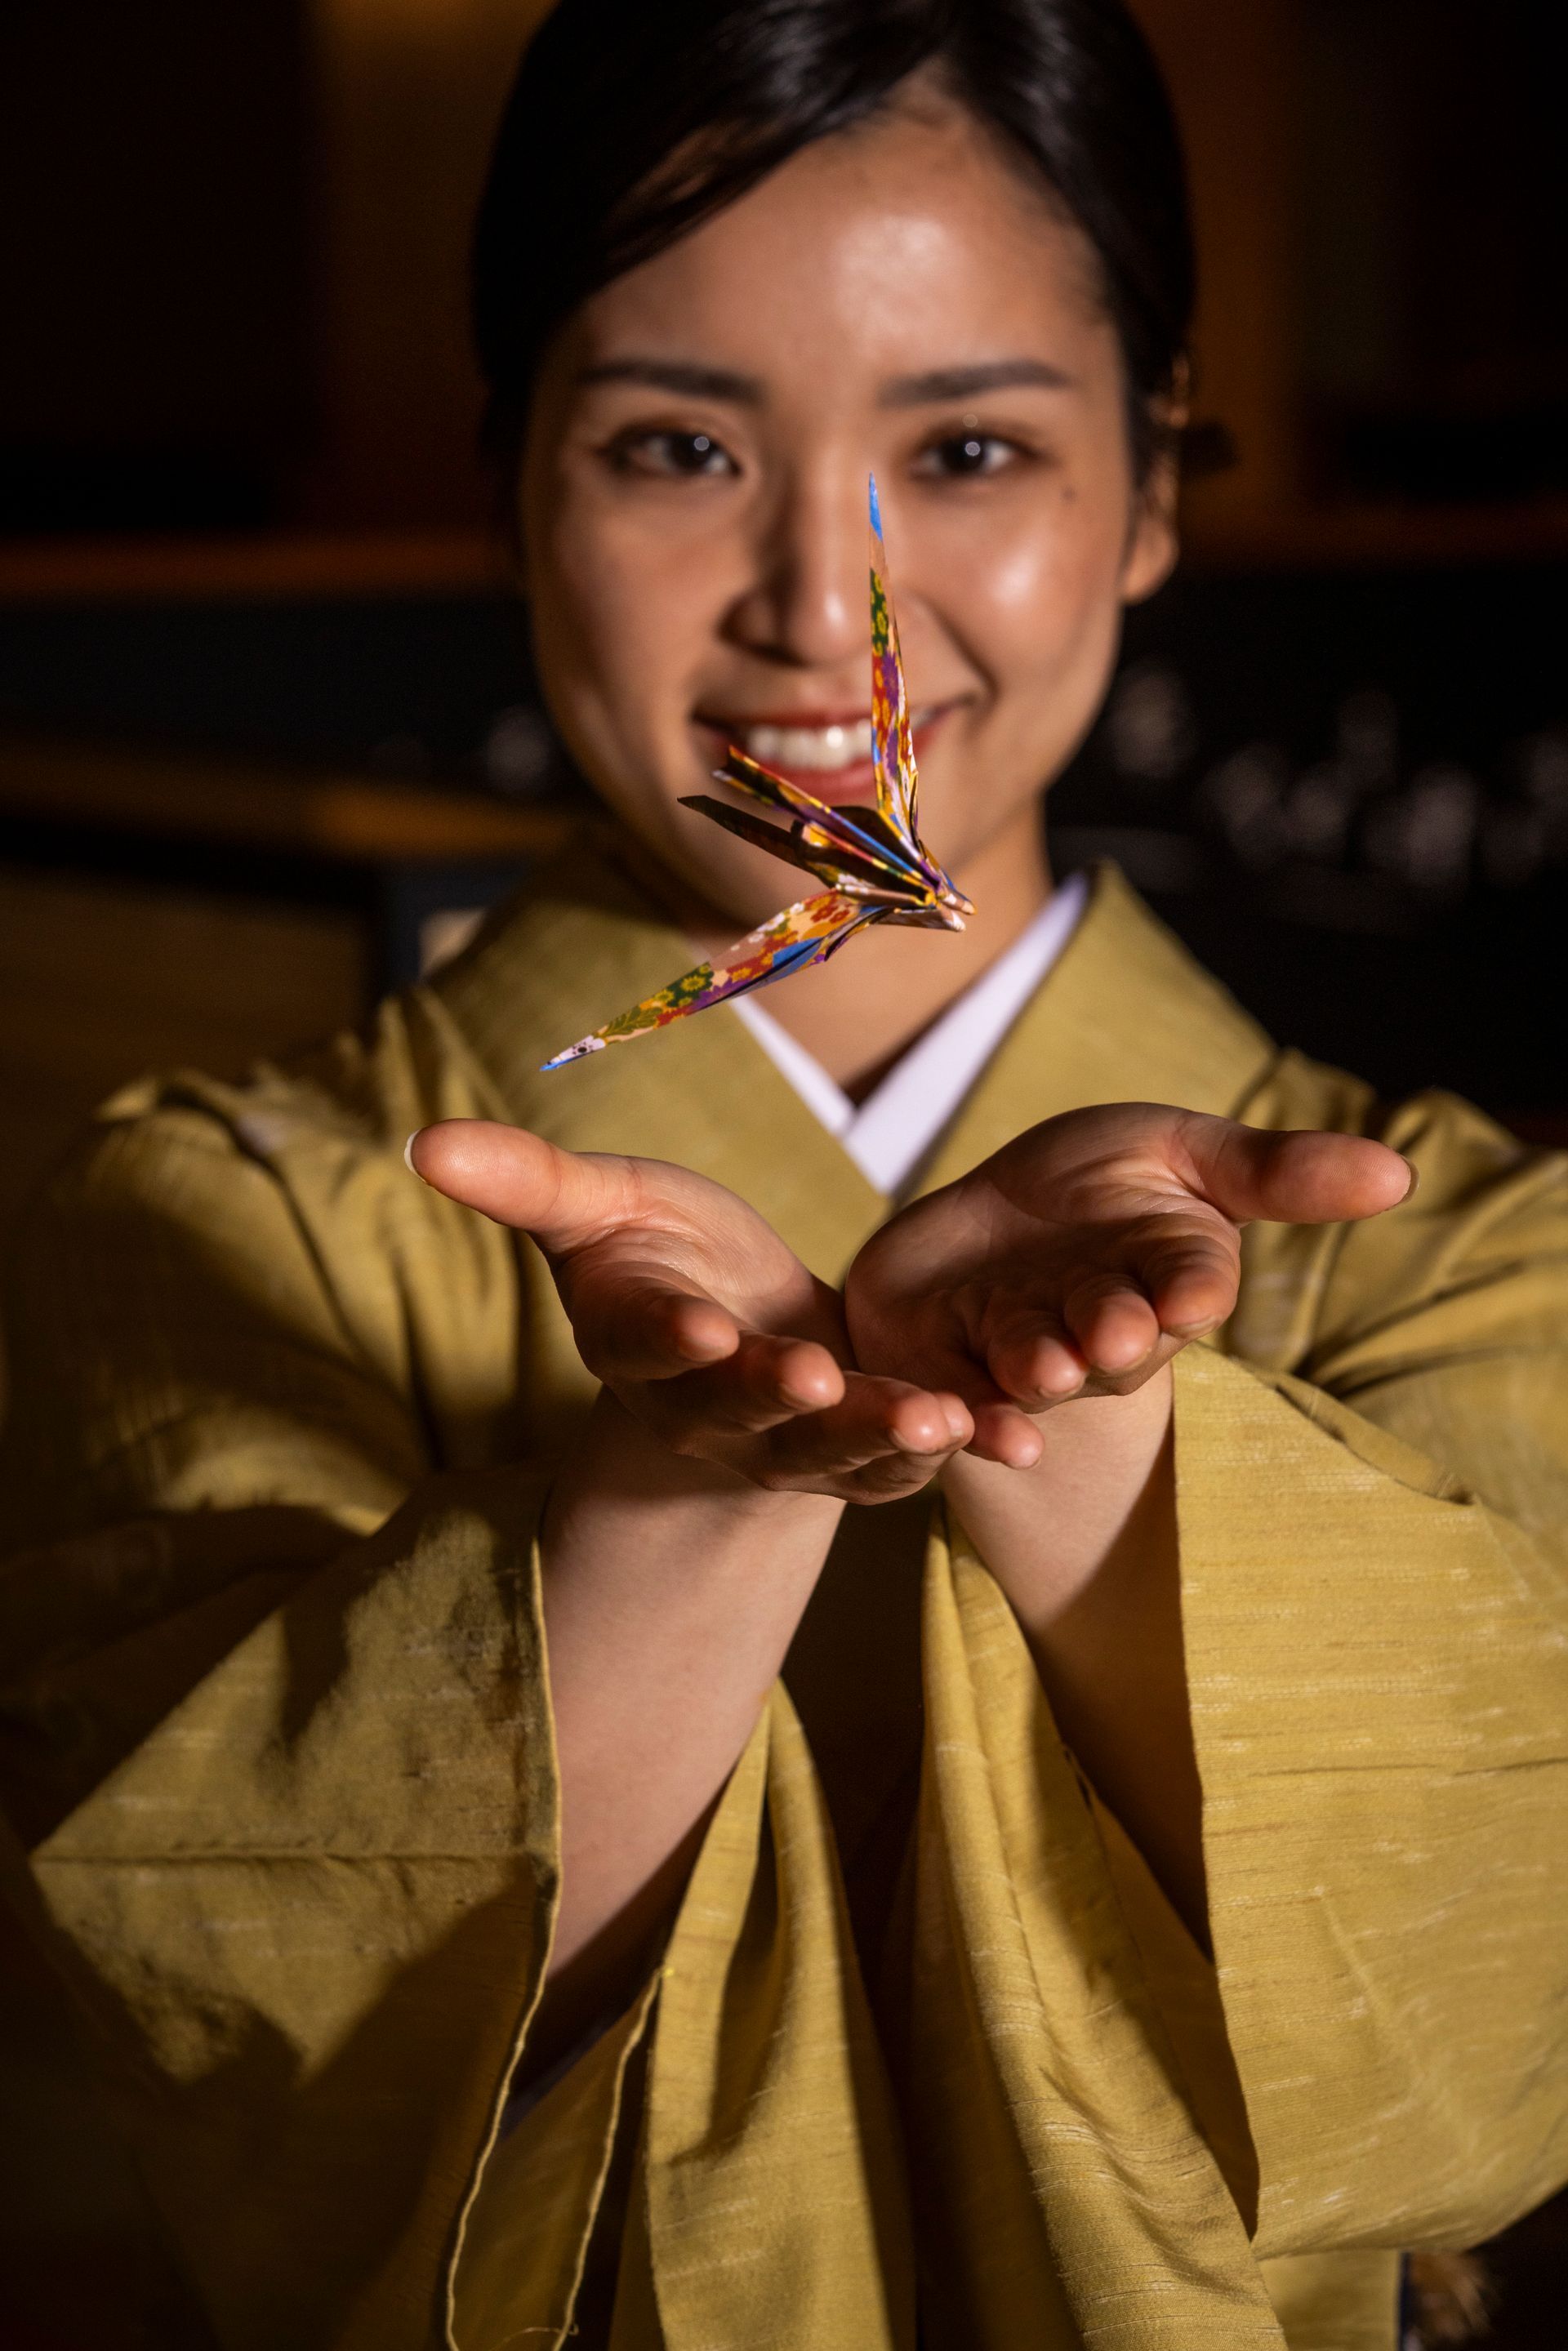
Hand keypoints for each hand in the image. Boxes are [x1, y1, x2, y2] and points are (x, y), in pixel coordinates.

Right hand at [408, 1120, 971, 1501]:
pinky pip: (911, 1462)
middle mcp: (714, 1412)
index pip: (651, 1346)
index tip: (699, 1330)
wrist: (732, 1324)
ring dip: (884, 1439)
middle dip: (779, 1401)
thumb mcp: (596, 1206)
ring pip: (836, 1451)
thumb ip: (524, 1181)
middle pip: (745, 1414)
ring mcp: (790, 1445)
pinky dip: (967, 1449)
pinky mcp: (863, 1453)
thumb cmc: (657, 1251)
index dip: (673, 1341)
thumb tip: (417, 1139)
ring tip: (939, 1419)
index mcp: (645, 1345)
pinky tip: (1020, 1437)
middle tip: (814, 1382)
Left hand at [845, 1103, 1412, 1466]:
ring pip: (1040, 1374)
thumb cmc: (1091, 1180)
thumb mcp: (1178, 1151)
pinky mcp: (952, 1375)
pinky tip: (966, 1430)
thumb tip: (1400, 1173)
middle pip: (1116, 1338)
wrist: (972, 1224)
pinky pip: (966, 1411)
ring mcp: (1028, 1356)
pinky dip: (971, 1426)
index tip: (1191, 1293)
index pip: (1192, 1283)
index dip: (1191, 1289)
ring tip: (1043, 1367)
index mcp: (1168, 1276)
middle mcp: (1105, 1330)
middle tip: (1110, 1334)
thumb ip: (1275, 1171)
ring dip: (1042, 1374)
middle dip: (1114, 1335)